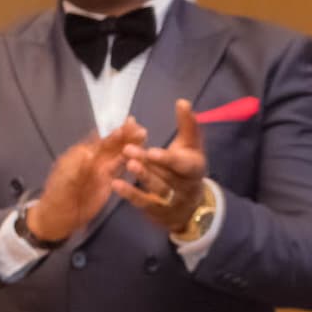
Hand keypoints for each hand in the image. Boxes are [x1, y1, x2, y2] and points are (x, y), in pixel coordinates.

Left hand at [28, 121, 144, 239]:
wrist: (59, 218)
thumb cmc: (58, 197)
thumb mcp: (65, 182)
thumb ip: (77, 168)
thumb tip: (89, 154)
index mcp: (80, 154)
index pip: (99, 140)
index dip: (112, 134)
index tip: (126, 126)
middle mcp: (93, 158)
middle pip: (112, 144)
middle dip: (126, 136)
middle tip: (141, 129)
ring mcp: (101, 169)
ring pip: (118, 154)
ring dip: (131, 145)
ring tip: (144, 136)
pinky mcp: (108, 181)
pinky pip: (121, 167)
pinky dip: (130, 161)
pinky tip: (142, 156)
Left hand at [116, 98, 208, 233]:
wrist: (191, 206)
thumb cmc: (187, 166)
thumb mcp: (191, 145)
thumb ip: (188, 124)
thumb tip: (181, 101)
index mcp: (194, 169)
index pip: (183, 165)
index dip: (168, 159)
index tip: (152, 151)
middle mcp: (185, 187)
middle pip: (166, 175)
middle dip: (148, 163)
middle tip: (128, 149)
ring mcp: (171, 201)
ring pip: (156, 189)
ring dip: (142, 177)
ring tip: (127, 163)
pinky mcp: (156, 211)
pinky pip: (143, 203)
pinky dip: (130, 194)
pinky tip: (116, 184)